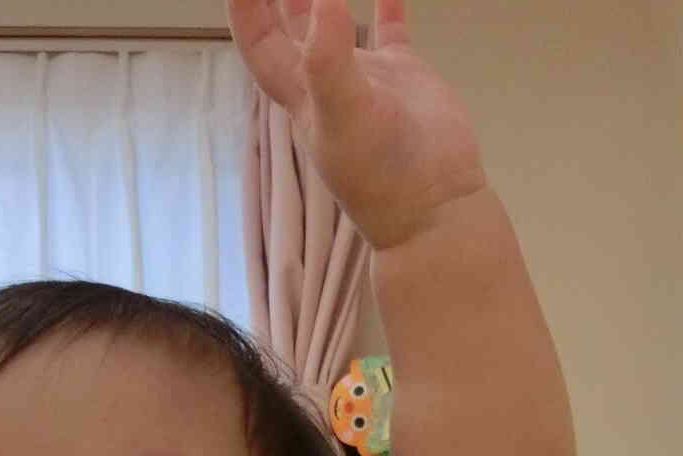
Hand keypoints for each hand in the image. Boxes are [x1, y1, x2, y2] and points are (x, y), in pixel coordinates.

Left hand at [227, 0, 486, 251]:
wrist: (435, 208)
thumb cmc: (380, 177)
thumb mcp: (343, 117)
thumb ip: (329, 59)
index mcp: (299, 94)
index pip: (260, 41)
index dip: (248, 7)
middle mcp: (325, 82)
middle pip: (290, 25)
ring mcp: (366, 77)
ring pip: (336, 22)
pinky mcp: (405, 77)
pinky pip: (391, 31)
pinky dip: (387, 4)